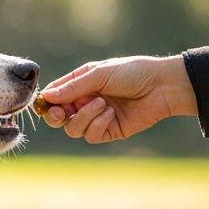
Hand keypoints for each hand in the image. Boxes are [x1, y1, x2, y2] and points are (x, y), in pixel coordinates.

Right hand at [40, 55, 197, 143]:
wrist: (162, 87)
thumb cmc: (132, 73)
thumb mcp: (100, 74)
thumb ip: (73, 87)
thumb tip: (47, 96)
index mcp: (81, 84)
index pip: (55, 95)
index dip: (47, 101)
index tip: (46, 103)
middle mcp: (85, 101)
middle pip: (58, 117)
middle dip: (57, 116)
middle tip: (61, 113)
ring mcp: (96, 118)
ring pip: (73, 129)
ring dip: (84, 117)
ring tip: (103, 104)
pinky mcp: (109, 131)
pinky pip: (91, 135)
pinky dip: (98, 124)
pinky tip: (111, 112)